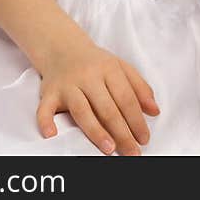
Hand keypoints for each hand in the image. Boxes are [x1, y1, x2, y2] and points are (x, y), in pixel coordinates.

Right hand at [36, 32, 159, 155]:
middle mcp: (88, 76)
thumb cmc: (95, 63)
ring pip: (82, 110)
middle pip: (107, 107)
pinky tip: (52, 135)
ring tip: (109, 148)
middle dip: (122, 132)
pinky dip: (45, 121)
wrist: (62, 47)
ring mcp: (68, 85)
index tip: (144, 139)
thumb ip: (139, 87)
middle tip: (132, 152)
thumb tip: (155, 111)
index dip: (136, 119)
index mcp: (108, 69)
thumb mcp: (120, 67)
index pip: (126, 97)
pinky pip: (44, 108)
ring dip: (95, 130)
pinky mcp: (49, 92)